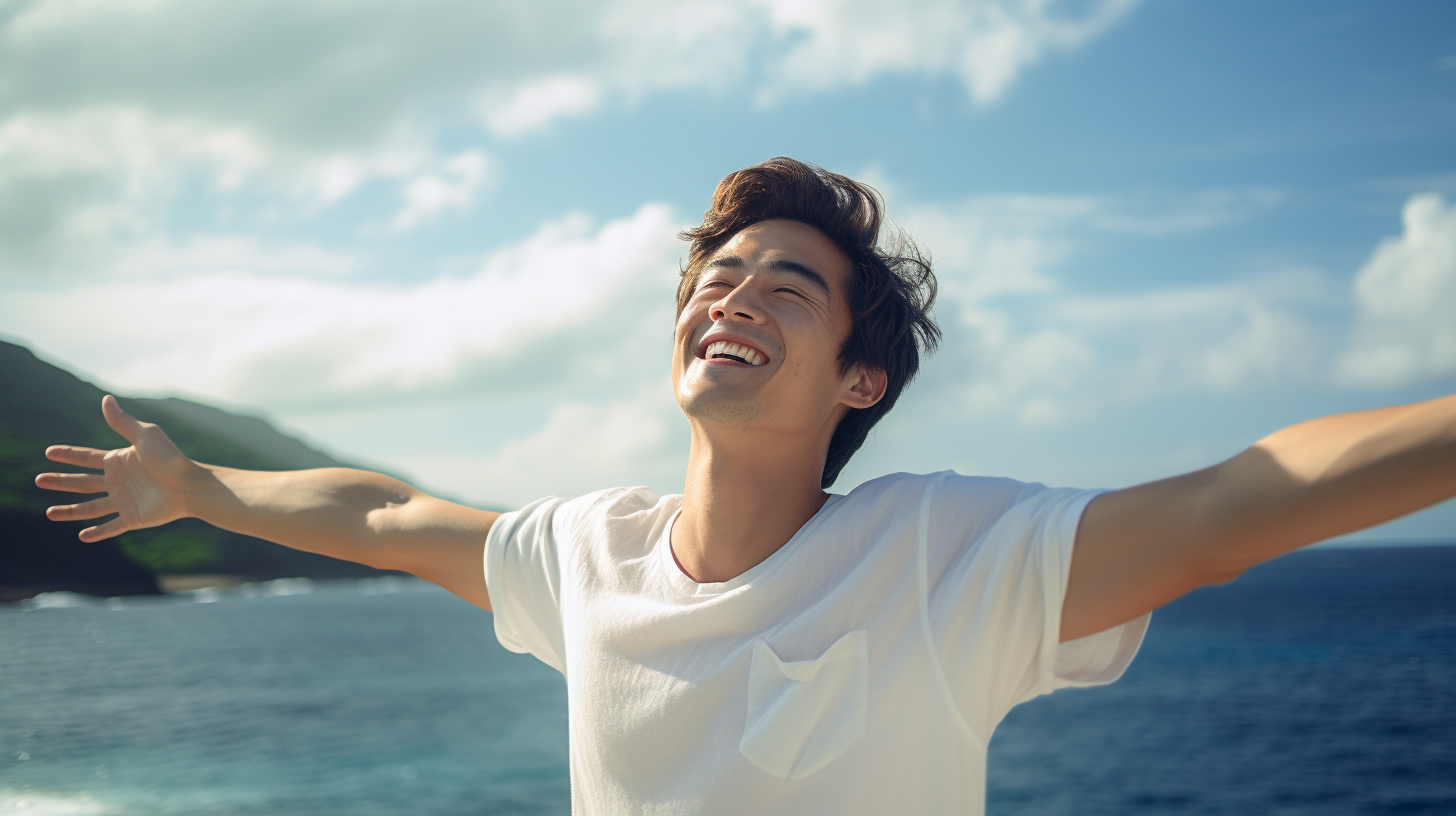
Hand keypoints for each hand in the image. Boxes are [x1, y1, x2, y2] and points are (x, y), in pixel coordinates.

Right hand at [35, 395, 200, 541]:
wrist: (190, 485)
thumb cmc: (170, 458)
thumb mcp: (144, 437)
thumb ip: (122, 422)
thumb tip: (105, 398)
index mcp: (119, 461)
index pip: (86, 458)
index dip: (68, 455)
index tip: (49, 452)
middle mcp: (118, 481)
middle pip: (82, 483)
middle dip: (60, 482)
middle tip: (38, 480)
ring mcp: (125, 501)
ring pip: (90, 507)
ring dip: (70, 511)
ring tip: (49, 513)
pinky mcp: (133, 518)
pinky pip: (111, 527)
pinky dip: (98, 533)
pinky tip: (82, 536)